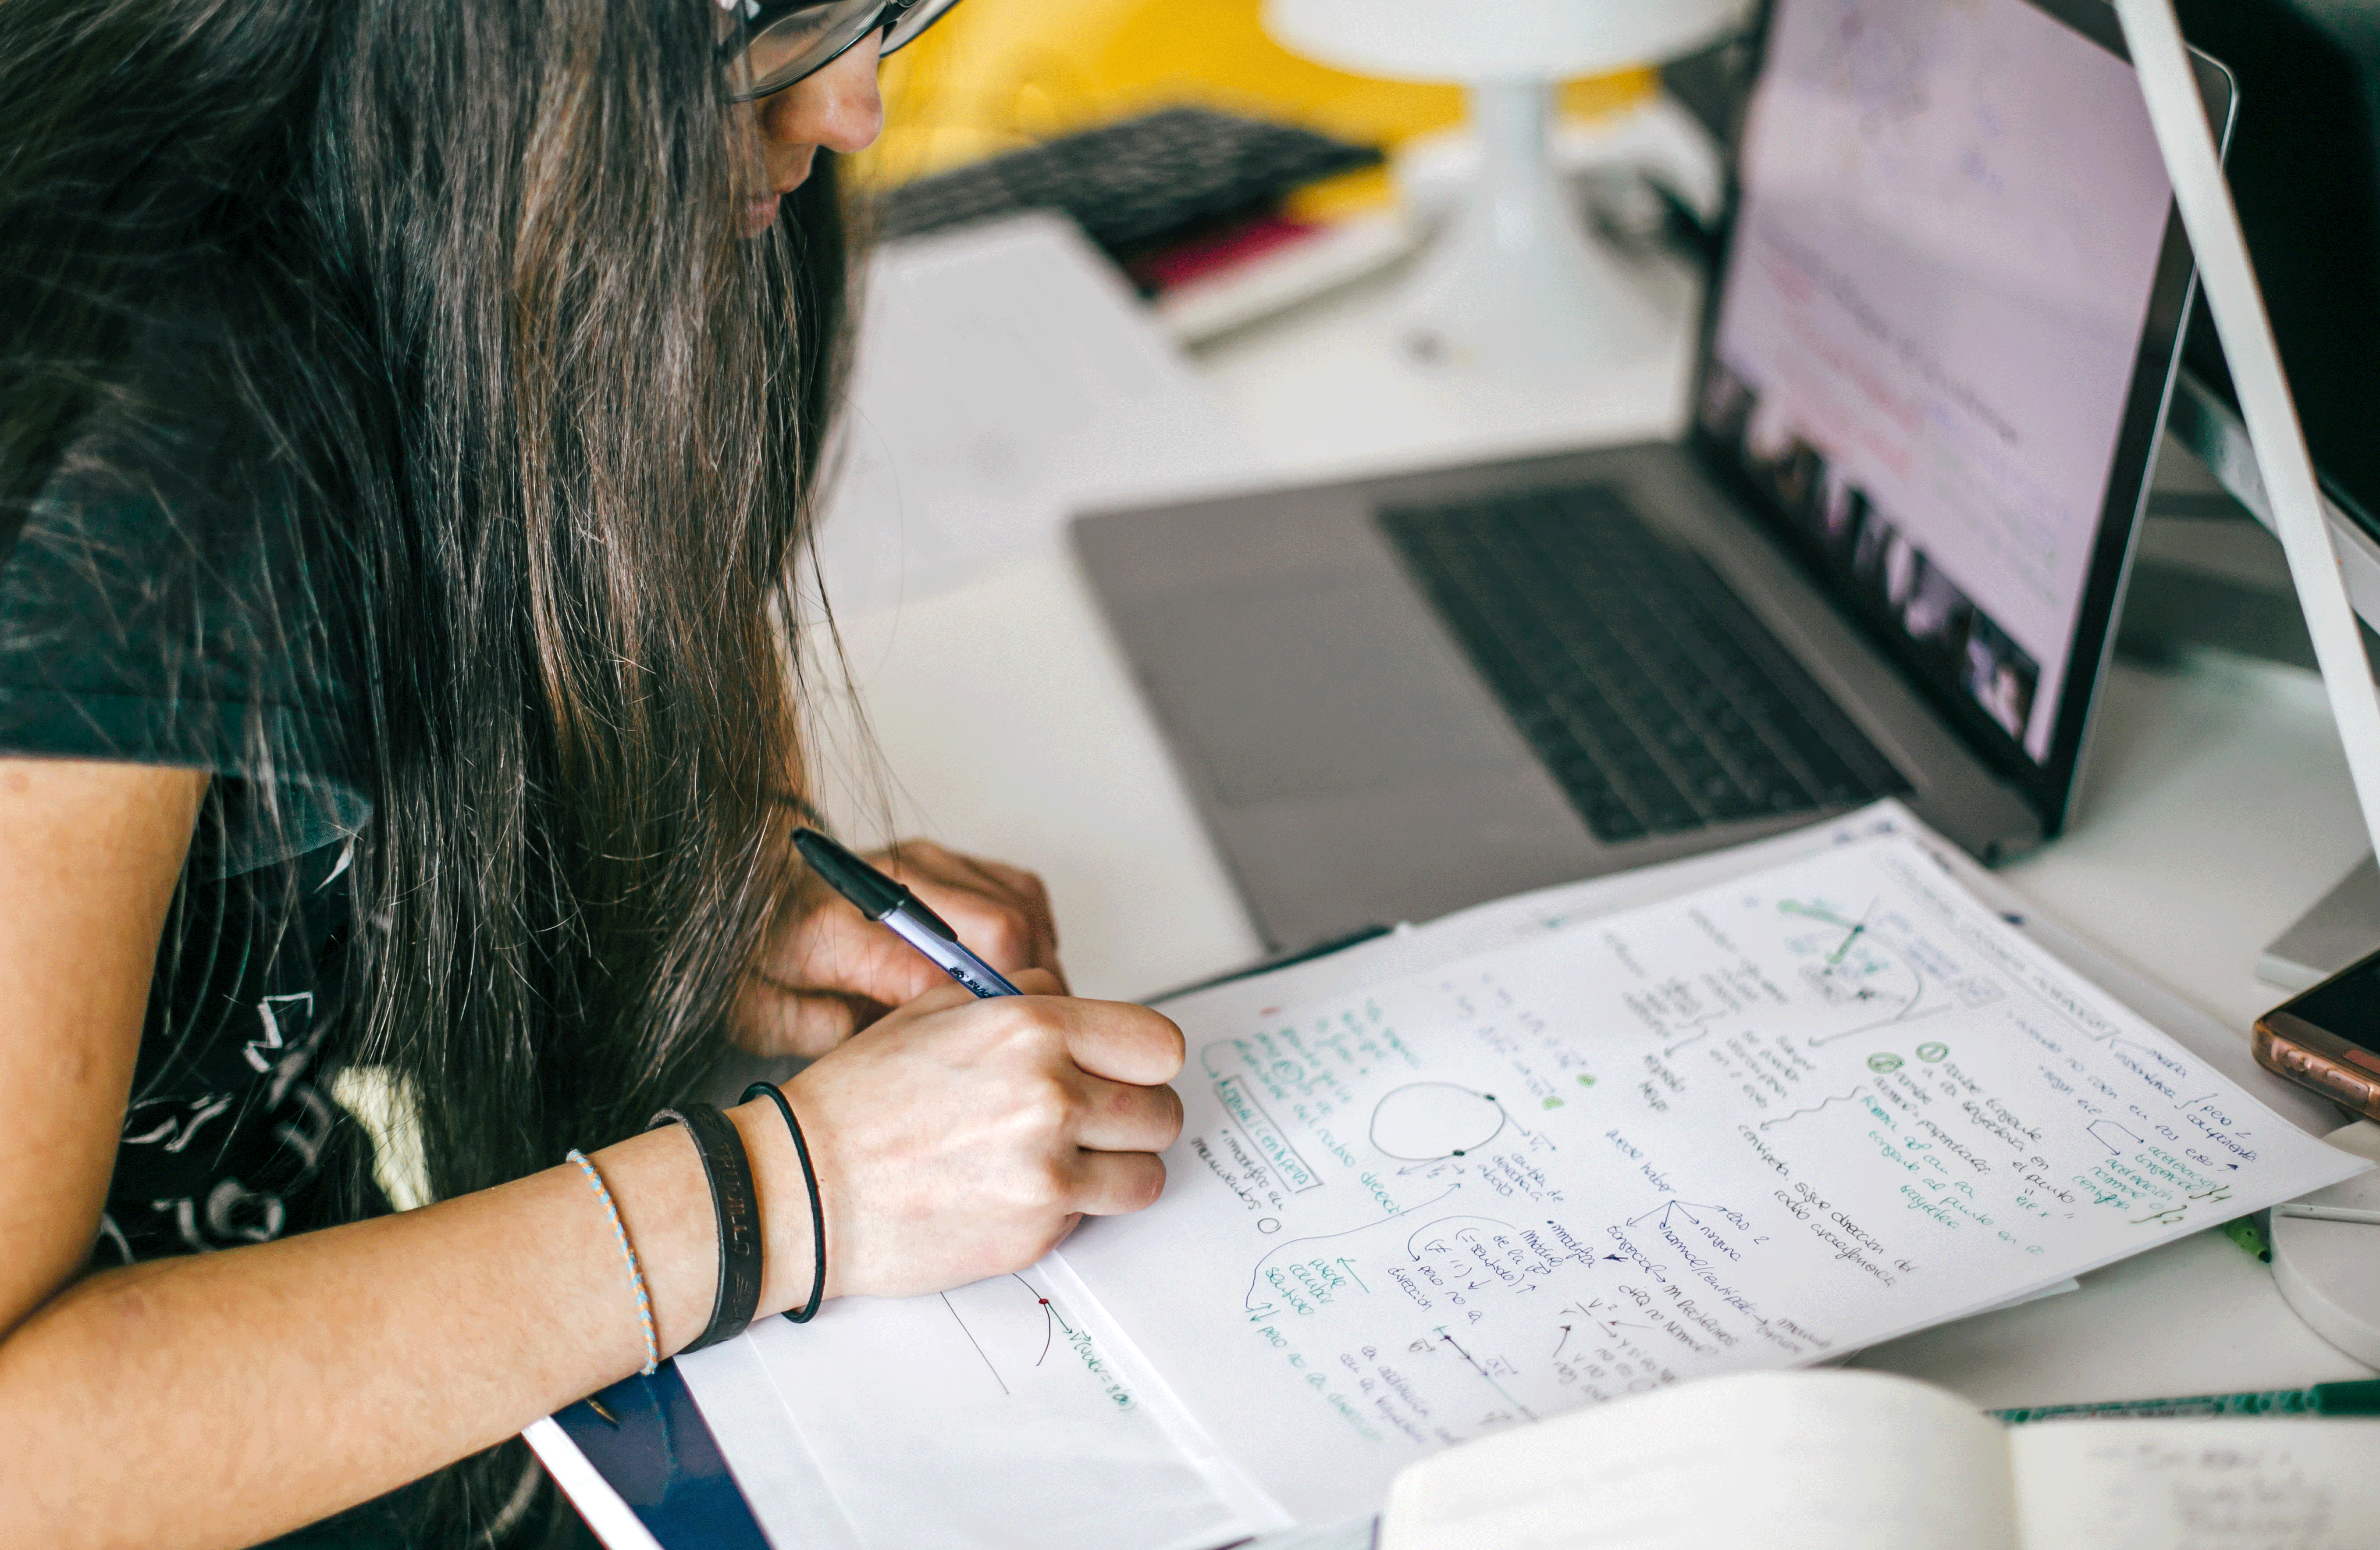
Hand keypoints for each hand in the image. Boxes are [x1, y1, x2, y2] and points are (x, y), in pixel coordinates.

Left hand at [734, 838, 1064, 1057]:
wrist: (742, 886)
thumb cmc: (752, 961)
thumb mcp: (758, 1014)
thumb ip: (818, 1031)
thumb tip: (890, 1040)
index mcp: (833, 923)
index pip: (930, 971)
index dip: (973, 1020)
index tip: (986, 1059)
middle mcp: (888, 880)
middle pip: (999, 928)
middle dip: (1023, 995)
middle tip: (1019, 1045)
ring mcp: (922, 860)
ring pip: (1022, 907)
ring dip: (1037, 965)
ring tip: (1021, 1015)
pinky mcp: (943, 856)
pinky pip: (1021, 890)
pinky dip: (1036, 934)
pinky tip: (1016, 972)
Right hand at [774, 969, 1183, 1299]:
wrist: (805, 1186)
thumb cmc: (860, 1100)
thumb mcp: (935, 1011)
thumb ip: (1022, 999)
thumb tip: (1074, 1002)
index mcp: (1032, 1029)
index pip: (1158, 1045)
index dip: (1145, 1061)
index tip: (1126, 1071)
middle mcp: (1050, 1096)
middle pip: (1162, 1111)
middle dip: (1136, 1117)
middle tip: (1098, 1122)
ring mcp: (1046, 1170)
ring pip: (1147, 1174)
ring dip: (1119, 1170)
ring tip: (1070, 1162)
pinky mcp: (1035, 1231)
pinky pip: (1095, 1217)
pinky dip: (1072, 1209)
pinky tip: (1020, 1192)